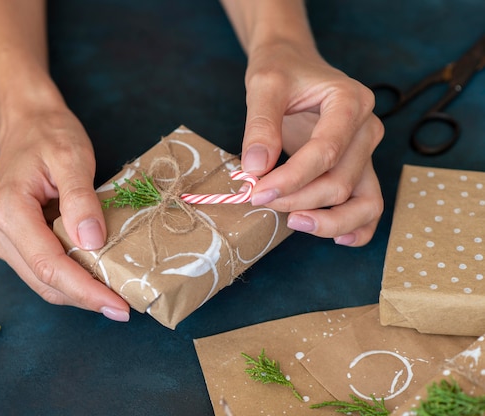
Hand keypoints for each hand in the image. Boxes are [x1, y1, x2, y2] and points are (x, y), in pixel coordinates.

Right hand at [0, 110, 129, 320]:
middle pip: (43, 281)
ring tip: (113, 296)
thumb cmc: (49, 134)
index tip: (118, 305)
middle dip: (84, 298)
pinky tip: (94, 277)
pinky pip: (41, 269)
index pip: (49, 264)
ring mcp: (0, 238)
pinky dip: (69, 277)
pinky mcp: (10, 241)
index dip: (85, 290)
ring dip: (77, 292)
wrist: (26, 123)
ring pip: (41, 281)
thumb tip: (91, 243)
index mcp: (8, 210)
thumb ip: (81, 199)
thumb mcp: (72, 156)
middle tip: (123, 307)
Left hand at [240, 42, 383, 245]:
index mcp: (350, 101)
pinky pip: (369, 205)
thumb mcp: (264, 85)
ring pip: (363, 201)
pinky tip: (335, 237)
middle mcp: (367, 128)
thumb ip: (260, 126)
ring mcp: (367, 151)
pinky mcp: (360, 167)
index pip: (325, 152)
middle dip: (297, 199)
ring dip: (327, 221)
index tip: (255, 191)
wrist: (294, 63)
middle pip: (340, 182)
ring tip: (292, 223)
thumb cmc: (281, 70)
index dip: (290, 179)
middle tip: (257, 198)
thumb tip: (255, 171)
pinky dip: (358, 227)